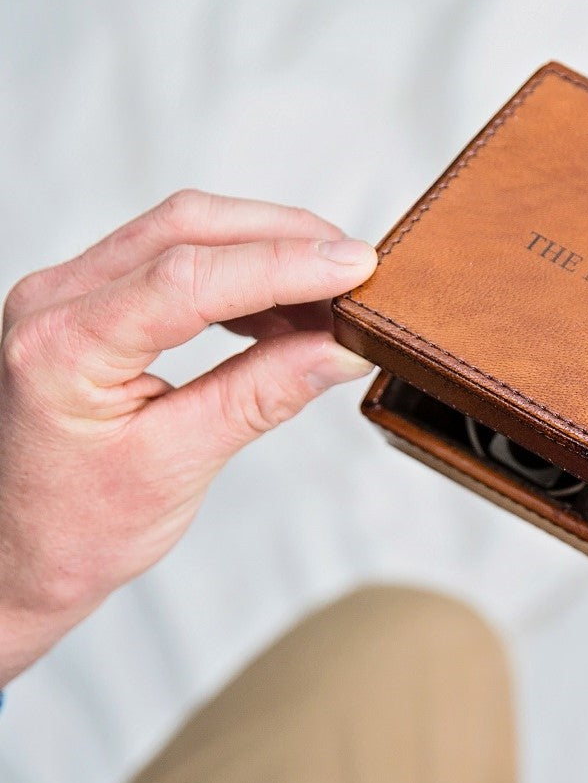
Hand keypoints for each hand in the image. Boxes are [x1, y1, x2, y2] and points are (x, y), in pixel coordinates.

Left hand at [0, 190, 377, 685]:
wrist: (20, 552)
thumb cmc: (80, 527)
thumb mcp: (179, 467)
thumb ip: (261, 396)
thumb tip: (341, 348)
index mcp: (63, 348)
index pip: (187, 279)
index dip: (281, 266)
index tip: (355, 268)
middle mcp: (54, 301)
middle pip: (185, 230)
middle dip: (281, 239)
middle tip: (359, 268)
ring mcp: (66, 294)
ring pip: (180, 234)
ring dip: (264, 251)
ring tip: (330, 296)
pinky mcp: (89, 303)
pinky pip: (171, 262)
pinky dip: (238, 275)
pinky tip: (283, 309)